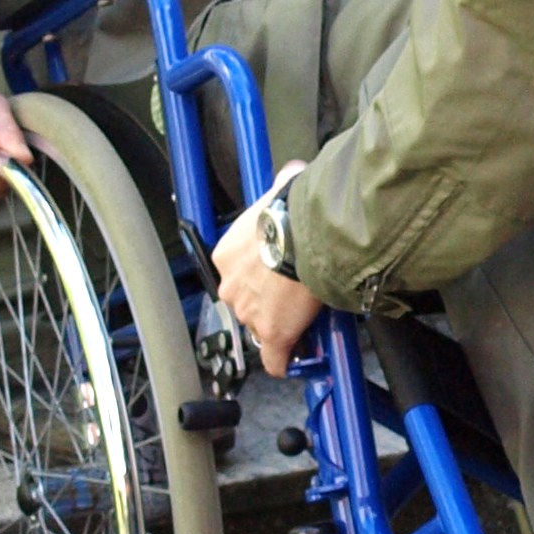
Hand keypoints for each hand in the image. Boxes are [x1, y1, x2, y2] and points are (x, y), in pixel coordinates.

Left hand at [211, 160, 319, 375]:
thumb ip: (282, 184)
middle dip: (267, 301)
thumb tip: (294, 172)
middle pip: (247, 302)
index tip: (277, 274)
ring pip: (263, 326)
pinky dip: (283, 361)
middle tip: (293, 293)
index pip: (239, 273)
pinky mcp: (273, 335)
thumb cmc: (292, 210)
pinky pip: (275, 358)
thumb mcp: (281, 189)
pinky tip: (292, 361)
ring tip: (304, 316)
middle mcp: (231, 286)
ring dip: (280, 323)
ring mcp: (250, 313)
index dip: (260, 276)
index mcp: (227, 254)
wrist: (306, 234)